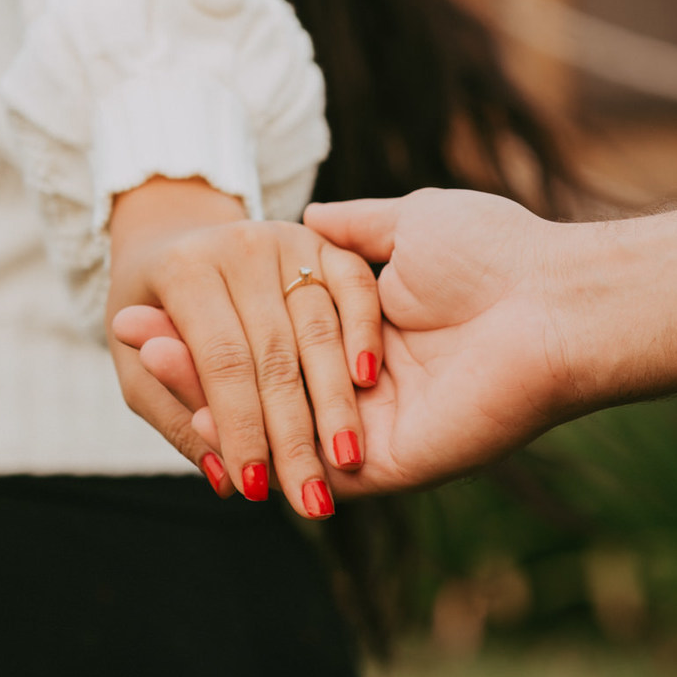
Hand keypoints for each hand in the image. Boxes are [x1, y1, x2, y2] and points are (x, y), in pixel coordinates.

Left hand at [107, 181, 381, 518]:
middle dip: (293, 435)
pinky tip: (366, 383)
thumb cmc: (150, 314)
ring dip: (336, 401)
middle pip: (273, 353)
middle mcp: (237, 244)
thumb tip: (224, 483)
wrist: (171, 236)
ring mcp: (283, 237)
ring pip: (318, 328)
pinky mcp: (320, 239)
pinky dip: (363, 332)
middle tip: (309, 501)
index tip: (254, 492)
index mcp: (184, 268)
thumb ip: (174, 416)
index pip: (220, 361)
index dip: (240, 428)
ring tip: (348, 464)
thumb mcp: (137, 365)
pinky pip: (353, 285)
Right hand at [123, 188, 575, 496]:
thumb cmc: (491, 253)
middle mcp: (358, 389)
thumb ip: (351, 233)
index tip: (149, 301)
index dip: (206, 325)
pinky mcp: (384, 461)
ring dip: (200, 393)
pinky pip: (298, 455)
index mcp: (363, 340)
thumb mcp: (404, 225)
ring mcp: (367, 428)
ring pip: (263, 423)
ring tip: (142, 352)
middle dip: (185, 359)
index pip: (264, 340)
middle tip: (125, 328)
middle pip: (252, 385)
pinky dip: (241, 430)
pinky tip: (197, 393)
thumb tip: (307, 216)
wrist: (551, 299)